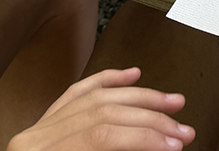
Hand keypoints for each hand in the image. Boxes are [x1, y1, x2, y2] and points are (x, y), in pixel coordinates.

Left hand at [7, 68, 195, 150]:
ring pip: (96, 96)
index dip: (145, 137)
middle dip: (150, 120)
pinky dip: (107, 80)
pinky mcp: (45, 125)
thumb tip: (158, 146)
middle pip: (105, 112)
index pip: (103, 135)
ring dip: (140, 97)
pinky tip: (132, 75)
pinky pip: (77, 93)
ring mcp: (39, 129)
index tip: (174, 145)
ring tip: (171, 103)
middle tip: (182, 131)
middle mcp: (36, 138)